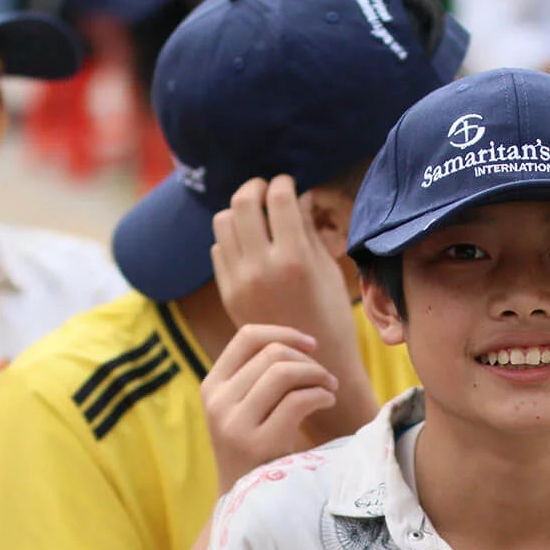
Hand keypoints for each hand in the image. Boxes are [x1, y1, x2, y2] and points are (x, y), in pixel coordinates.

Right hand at [202, 324, 337, 493]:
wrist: (245, 502)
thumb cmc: (254, 448)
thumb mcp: (242, 408)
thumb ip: (256, 376)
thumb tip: (295, 340)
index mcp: (212, 386)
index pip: (248, 337)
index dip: (285, 333)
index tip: (311, 345)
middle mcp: (217, 402)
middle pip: (273, 354)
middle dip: (309, 361)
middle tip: (326, 378)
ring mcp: (235, 424)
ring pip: (285, 372)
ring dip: (318, 375)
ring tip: (329, 389)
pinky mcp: (258, 444)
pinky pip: (298, 400)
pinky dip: (321, 395)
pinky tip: (327, 402)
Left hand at [212, 175, 360, 371]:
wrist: (310, 367)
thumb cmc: (331, 317)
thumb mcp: (328, 270)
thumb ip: (309, 229)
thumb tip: (300, 195)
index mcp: (294, 259)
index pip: (278, 199)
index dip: (283, 182)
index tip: (287, 182)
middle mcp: (261, 267)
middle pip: (243, 203)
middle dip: (255, 187)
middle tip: (265, 188)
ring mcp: (239, 281)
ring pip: (223, 222)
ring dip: (239, 210)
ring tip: (255, 214)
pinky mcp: (228, 293)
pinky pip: (218, 249)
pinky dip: (231, 238)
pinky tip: (248, 243)